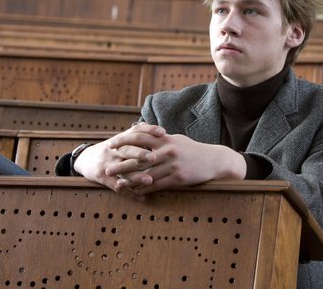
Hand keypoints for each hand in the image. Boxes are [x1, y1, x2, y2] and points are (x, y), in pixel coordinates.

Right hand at [73, 122, 163, 190]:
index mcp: (120, 140)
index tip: (163, 132)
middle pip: (127, 151)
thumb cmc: (108, 149)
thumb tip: (147, 124)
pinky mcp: (103, 179)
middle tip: (154, 157)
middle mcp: (113, 151)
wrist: (84, 159)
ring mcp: (108, 165)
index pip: (134, 131)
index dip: (148, 130)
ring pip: (123, 171)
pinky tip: (143, 198)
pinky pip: (117, 187)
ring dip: (136, 177)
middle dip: (140, 154)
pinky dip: (130, 193)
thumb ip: (132, 133)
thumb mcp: (118, 139)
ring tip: (149, 181)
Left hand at [109, 131, 246, 195]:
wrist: (214, 160)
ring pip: (146, 175)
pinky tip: (136, 193)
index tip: (112, 145)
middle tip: (107, 168)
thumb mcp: (176, 139)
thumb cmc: (193, 150)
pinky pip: (157, 185)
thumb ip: (160, 137)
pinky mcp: (178, 178)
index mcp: (166, 139)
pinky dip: (145, 190)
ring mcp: (173, 165)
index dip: (124, 140)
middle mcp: (168, 151)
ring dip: (130, 181)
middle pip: (139, 158)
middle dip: (122, 164)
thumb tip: (143, 130)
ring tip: (118, 185)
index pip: (141, 137)